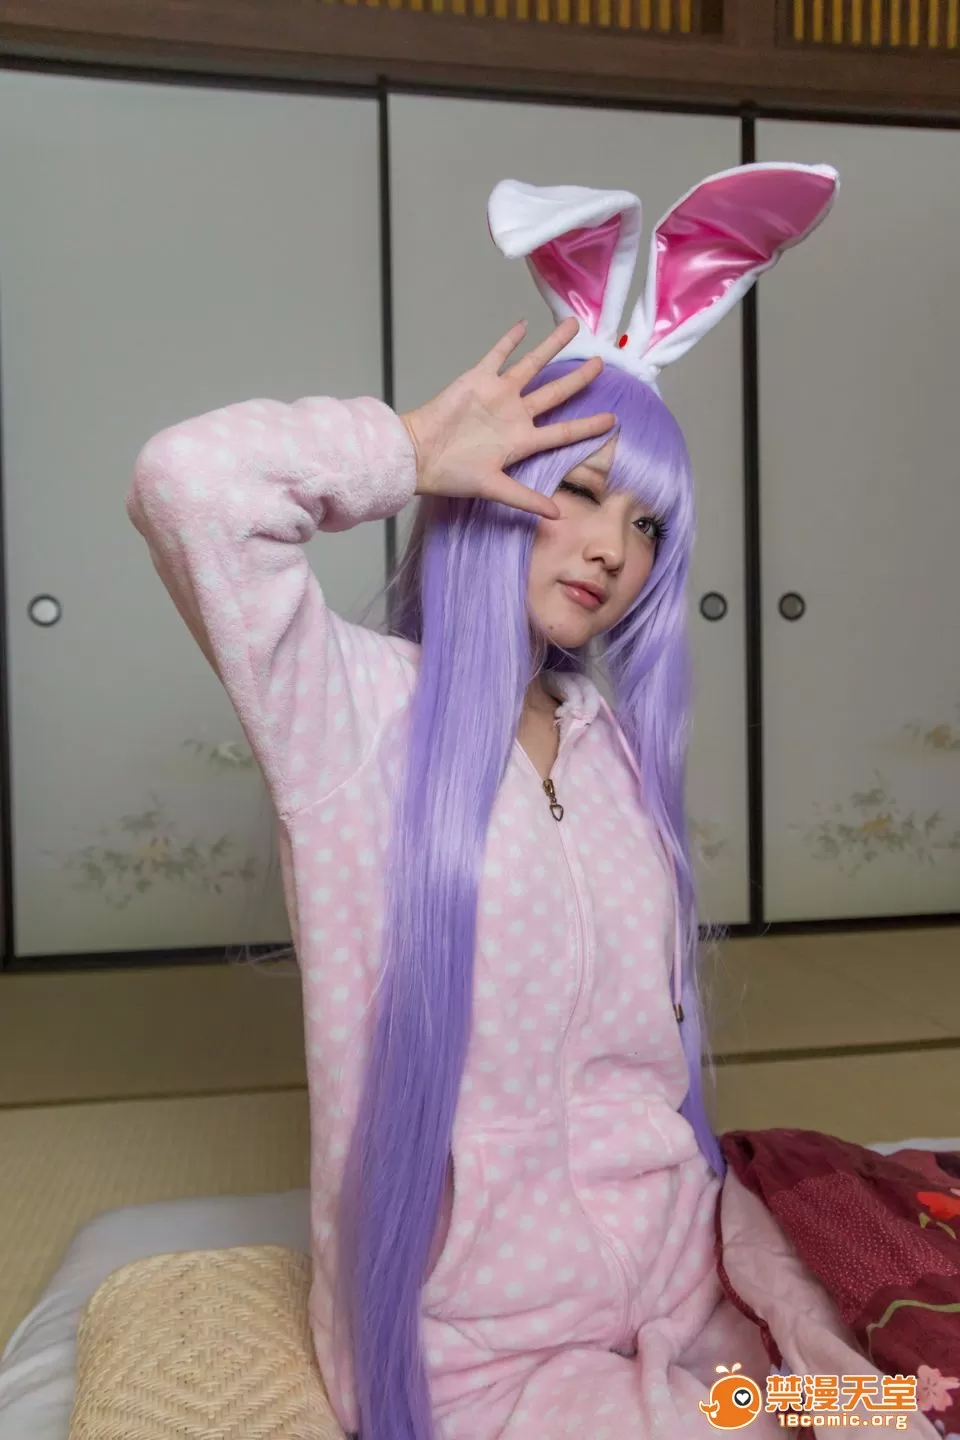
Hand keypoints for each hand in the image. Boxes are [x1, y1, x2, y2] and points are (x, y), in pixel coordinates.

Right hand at [400, 317, 614, 519]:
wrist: (419, 453)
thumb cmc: (452, 473)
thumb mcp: (494, 488)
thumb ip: (527, 499)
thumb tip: (558, 516)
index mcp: (522, 441)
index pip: (563, 432)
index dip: (588, 426)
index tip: (612, 420)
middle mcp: (515, 415)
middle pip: (556, 393)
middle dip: (580, 379)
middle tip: (602, 363)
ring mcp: (498, 395)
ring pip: (533, 365)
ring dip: (552, 346)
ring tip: (573, 326)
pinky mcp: (478, 379)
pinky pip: (498, 354)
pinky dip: (510, 340)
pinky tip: (524, 325)